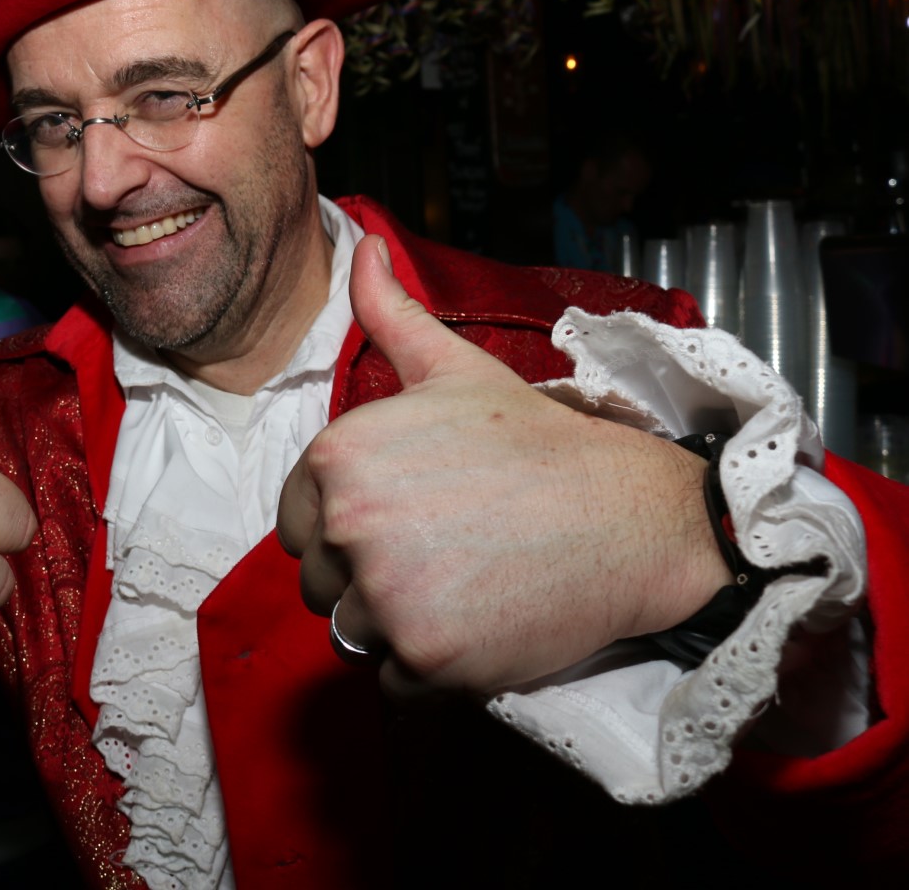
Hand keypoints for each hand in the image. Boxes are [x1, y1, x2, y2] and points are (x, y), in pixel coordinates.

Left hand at [277, 236, 727, 695]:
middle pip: (319, 584)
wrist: (630, 516)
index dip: (344, 530)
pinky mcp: (425, 657)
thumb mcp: (455, 370)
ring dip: (393, 625)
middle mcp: (348, 527)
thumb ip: (389, 312)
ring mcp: (385, 596)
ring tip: (457, 588)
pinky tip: (477, 623)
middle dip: (366, 579)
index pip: (295, 526)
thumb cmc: (537, 444)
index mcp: (337, 458)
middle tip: (439, 557)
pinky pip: (392, 682)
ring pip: (350, 635)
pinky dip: (429, 668)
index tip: (405, 523)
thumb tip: (361, 246)